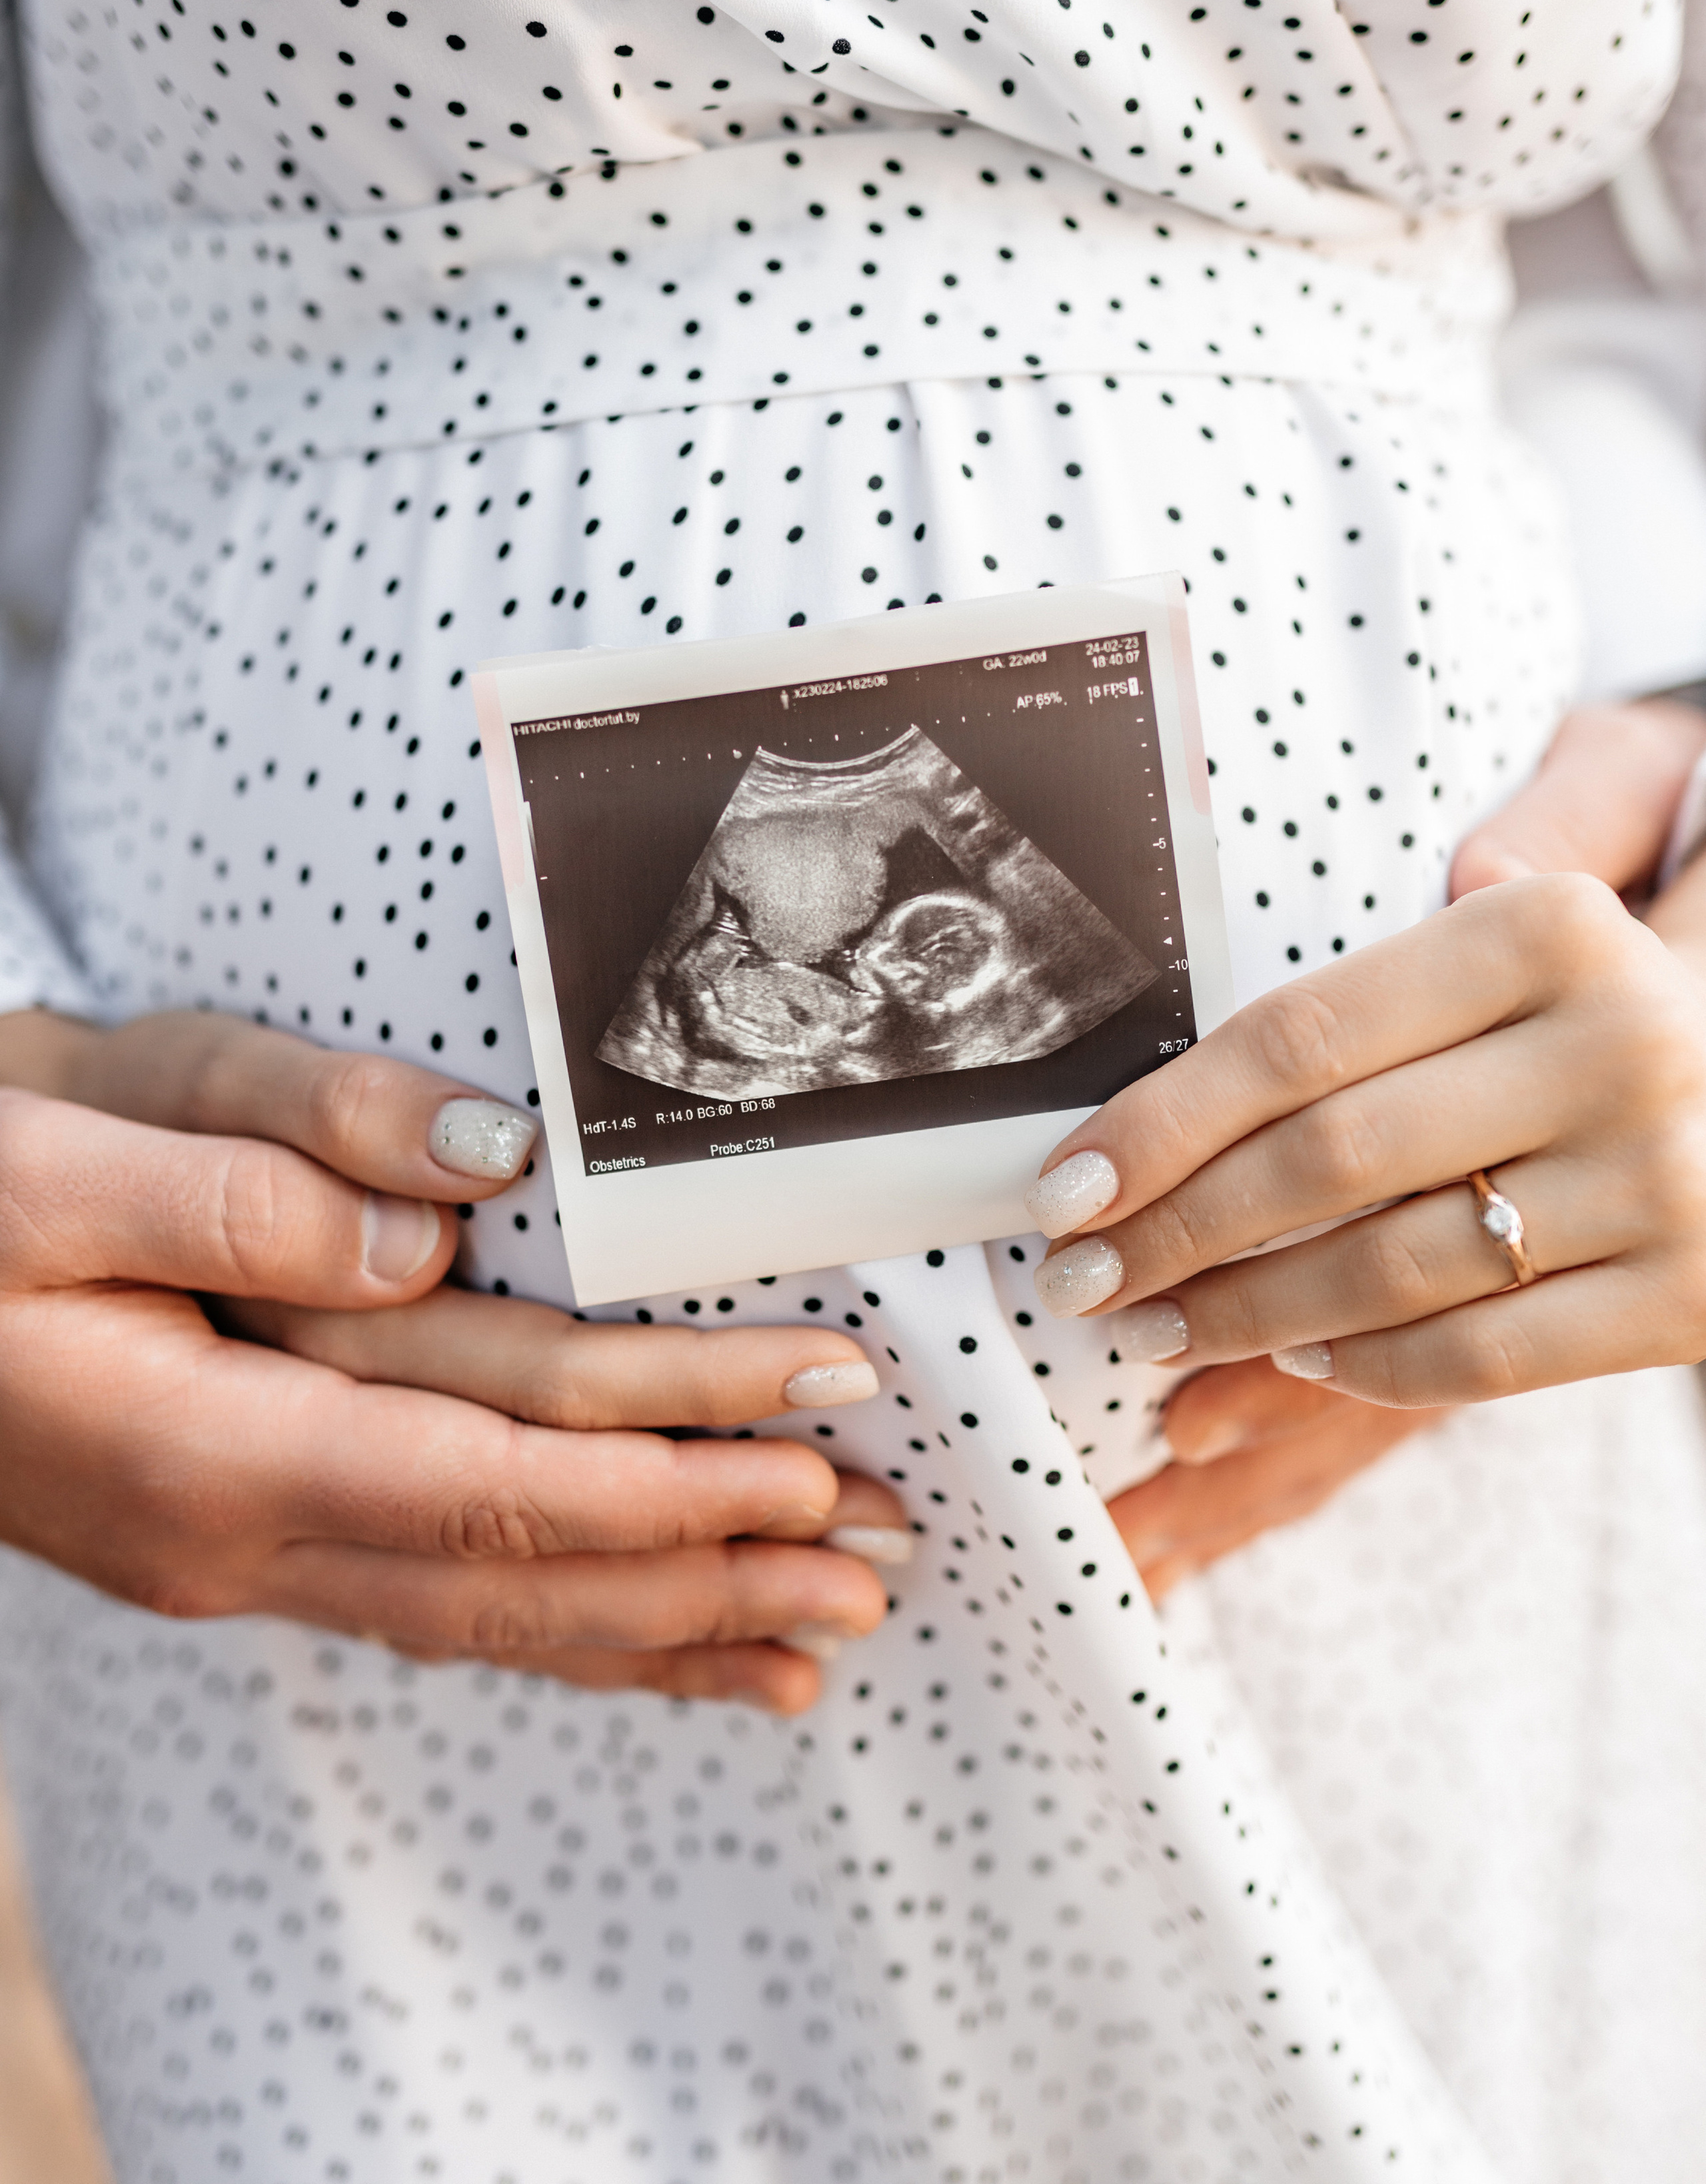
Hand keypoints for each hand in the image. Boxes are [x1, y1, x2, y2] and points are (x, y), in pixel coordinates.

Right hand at [0, 1010, 902, 1711]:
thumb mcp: (54, 1155)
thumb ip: (240, 1182)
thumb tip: (443, 1211)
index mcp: (206, 1443)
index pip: (495, 1477)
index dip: (670, 1468)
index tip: (822, 1447)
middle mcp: (235, 1536)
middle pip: (521, 1575)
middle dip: (713, 1565)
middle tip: (889, 1554)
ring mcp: (236, 1557)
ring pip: (488, 1618)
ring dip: (663, 1621)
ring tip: (823, 1630)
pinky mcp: (241, 1535)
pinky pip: (435, 1606)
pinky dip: (565, 1632)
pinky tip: (657, 1646)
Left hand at [1096, 696, 1705, 1589]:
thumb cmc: (1636, 964)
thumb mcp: (1605, 840)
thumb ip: (1515, 837)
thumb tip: (1455, 869)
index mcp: (1554, 934)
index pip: (1301, 1037)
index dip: (1159, 1122)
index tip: (1061, 1185)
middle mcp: (1619, 1049)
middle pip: (1328, 1163)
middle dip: (1171, 1234)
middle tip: (1075, 1278)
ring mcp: (1664, 1185)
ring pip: (1392, 1272)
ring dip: (1242, 1317)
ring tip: (1152, 1327)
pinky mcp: (1692, 1298)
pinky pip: (1486, 1354)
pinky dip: (1368, 1368)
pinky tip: (1292, 1358)